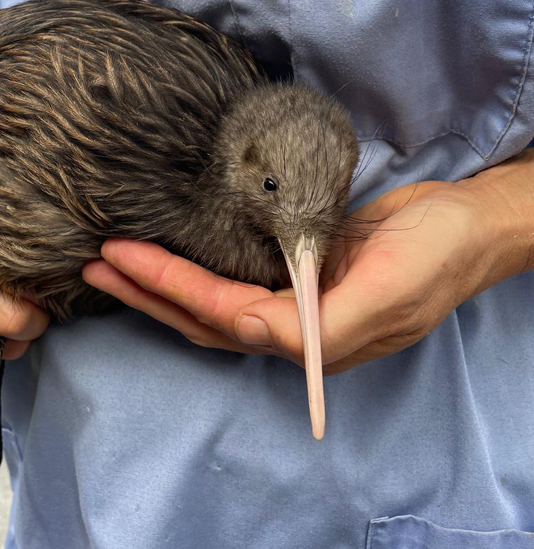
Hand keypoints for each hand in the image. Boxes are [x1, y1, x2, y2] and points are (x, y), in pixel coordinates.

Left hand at [83, 173, 528, 374]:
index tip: (121, 259)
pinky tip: (174, 247)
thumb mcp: (386, 291)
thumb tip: (252, 332)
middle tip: (96, 266)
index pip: (221, 315)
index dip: (169, 288)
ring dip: (163, 280)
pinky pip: (235, 270)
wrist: (467, 224)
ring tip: (116, 262)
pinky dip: (198, 263)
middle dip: (148, 292)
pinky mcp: (298, 264)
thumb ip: (321, 325)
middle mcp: (293, 323)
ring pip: (212, 296)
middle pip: (203, 315)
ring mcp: (293, 295)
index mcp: (310, 337)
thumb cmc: (434, 256)